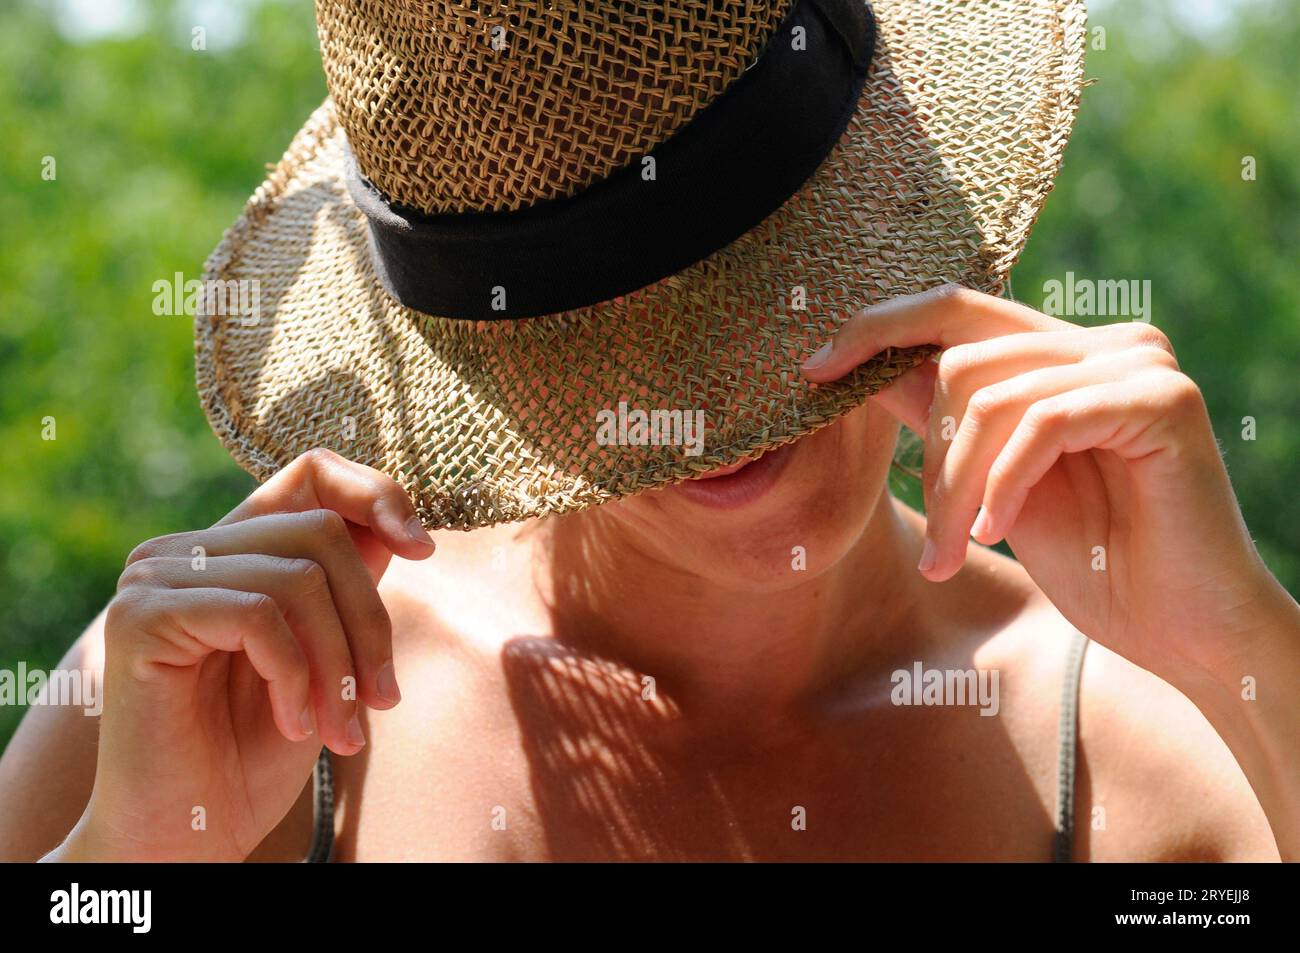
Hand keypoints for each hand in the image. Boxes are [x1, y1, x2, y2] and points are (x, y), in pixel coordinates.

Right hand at [72, 449, 434, 861]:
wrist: (188, 834)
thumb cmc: (256, 752)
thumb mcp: (326, 656)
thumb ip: (347, 588)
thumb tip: (403, 531)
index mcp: (230, 550)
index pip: (312, 473)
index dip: (378, 495)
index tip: (425, 551)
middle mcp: (186, 549)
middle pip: (323, 533)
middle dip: (369, 623)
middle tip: (380, 700)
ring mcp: (156, 576)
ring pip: (299, 578)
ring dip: (338, 666)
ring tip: (339, 729)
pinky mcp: (140, 615)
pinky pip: (259, 614)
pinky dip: (294, 674)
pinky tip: (291, 723)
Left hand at [801, 285, 1288, 688]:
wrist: (1184, 631)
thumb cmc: (1091, 562)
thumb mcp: (992, 482)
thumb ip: (945, 417)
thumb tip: (867, 366)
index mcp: (1066, 351)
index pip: (954, 309)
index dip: (878, 328)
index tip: (814, 370)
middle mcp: (1106, 340)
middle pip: (959, 357)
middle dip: (928, 454)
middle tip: (938, 542)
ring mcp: (1140, 361)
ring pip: (990, 398)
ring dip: (958, 489)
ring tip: (957, 554)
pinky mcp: (1162, 399)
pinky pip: (1041, 423)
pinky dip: (1005, 484)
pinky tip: (999, 534)